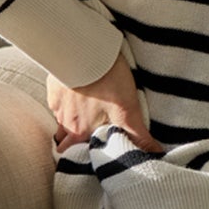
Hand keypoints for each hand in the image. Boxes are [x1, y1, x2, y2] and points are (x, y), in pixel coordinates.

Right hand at [46, 51, 163, 154]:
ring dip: (71, 122)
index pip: (74, 155)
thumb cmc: (106, 80)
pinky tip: (78, 95)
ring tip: (86, 116)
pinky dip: (67, 102)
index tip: (93, 158)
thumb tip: (155, 154)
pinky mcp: (54, 87)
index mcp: (80, 132)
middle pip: (65, 141)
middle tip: (90, 140)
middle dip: (74, 143)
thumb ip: (138, 135)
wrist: (83, 50)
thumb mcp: (127, 110)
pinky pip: (58, 101)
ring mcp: (57, 105)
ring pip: (61, 121)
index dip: (82, 158)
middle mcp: (65, 122)